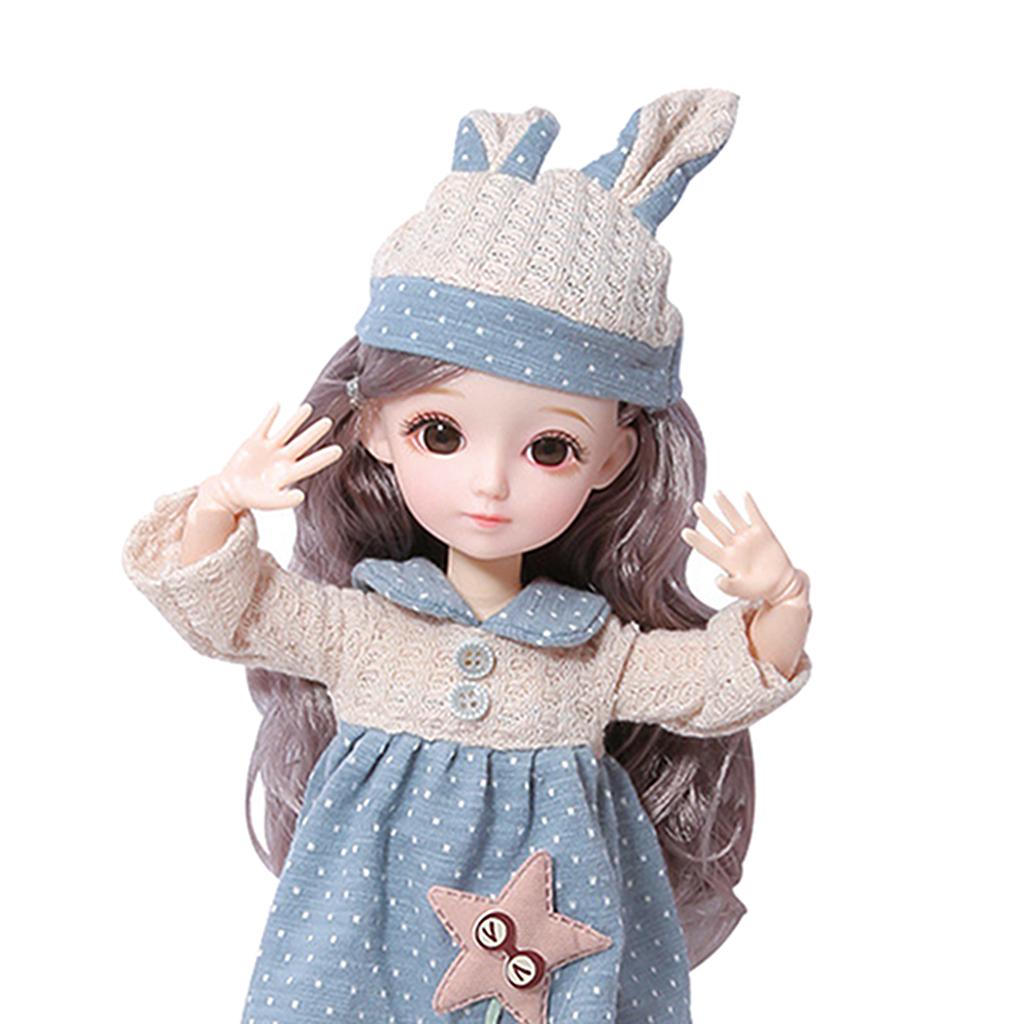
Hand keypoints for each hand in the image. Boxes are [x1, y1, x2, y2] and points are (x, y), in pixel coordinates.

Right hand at [202, 402, 342, 514]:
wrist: (232, 491)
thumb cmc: (253, 498)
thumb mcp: (269, 502)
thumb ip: (285, 500)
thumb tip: (301, 497)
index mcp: (289, 473)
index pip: (311, 463)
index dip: (324, 457)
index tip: (339, 450)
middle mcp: (283, 458)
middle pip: (302, 443)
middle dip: (315, 432)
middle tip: (328, 422)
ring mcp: (270, 449)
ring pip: (286, 431)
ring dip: (296, 420)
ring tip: (308, 407)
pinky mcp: (254, 442)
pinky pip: (264, 427)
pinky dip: (270, 417)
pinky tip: (278, 405)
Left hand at [681, 491, 798, 603]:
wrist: (780, 584)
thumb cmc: (758, 588)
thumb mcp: (741, 591)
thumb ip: (728, 587)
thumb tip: (717, 580)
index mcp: (726, 560)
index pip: (707, 548)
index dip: (696, 540)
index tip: (684, 532)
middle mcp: (734, 546)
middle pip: (717, 528)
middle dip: (707, 517)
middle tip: (697, 506)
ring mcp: (748, 538)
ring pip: (733, 518)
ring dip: (725, 506)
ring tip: (716, 493)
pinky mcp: (763, 533)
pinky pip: (755, 516)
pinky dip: (750, 505)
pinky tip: (744, 494)